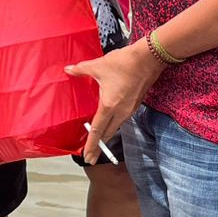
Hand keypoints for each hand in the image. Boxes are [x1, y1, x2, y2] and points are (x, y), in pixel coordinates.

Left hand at [66, 41, 163, 163]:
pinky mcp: (135, 104)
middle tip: (90, 157)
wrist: (149, 59)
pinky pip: (121, 120)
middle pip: (107, 134)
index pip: (98, 130)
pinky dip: (113, 125)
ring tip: (98, 142)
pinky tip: (109, 122)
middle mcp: (121, 112)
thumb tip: (68, 69)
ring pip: (115, 127)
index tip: (86, 156)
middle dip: (98, 147)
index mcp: (109, 105)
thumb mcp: (98, 66)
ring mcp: (129, 109)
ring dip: (106, 136)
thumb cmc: (124, 63)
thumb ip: (81, 70)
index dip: (91, 145)